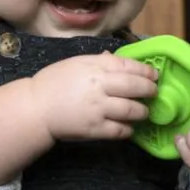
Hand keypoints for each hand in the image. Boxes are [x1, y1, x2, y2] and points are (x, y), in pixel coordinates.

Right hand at [31, 52, 157, 141]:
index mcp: (95, 67)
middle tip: (153, 93)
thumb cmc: (54, 82)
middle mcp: (100, 87)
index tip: (154, 75)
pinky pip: (120, 130)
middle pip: (135, 88)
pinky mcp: (95, 129)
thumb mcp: (76, 63)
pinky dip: (129, 129)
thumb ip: (99, 62)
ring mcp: (98, 109)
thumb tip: (117, 59)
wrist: (35, 107)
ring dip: (142, 111)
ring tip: (144, 111)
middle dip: (150, 91)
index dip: (146, 71)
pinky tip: (129, 126)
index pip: (128, 67)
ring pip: (132, 111)